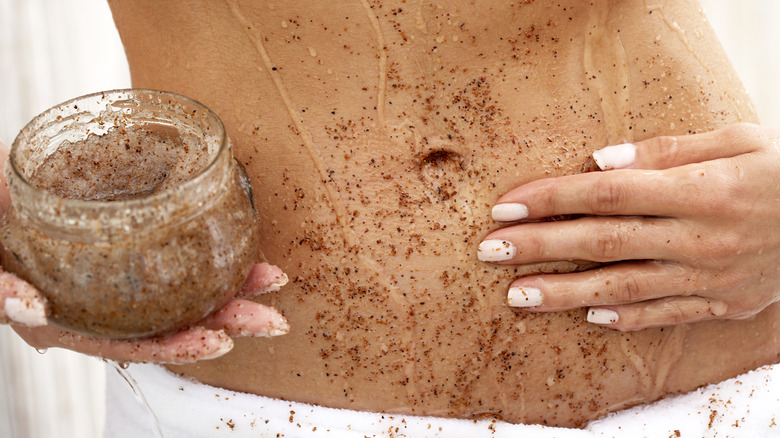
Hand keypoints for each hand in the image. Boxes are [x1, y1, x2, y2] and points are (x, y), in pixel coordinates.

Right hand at [7, 263, 288, 363]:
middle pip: (168, 322)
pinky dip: (203, 257)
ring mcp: (112, 279)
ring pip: (177, 291)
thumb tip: (35, 310)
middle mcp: (97, 307)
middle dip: (226, 320)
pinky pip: (167, 258)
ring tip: (270, 279)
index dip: (176, 348)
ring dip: (227, 287)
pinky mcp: (121, 247)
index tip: (220, 341)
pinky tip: (234, 249)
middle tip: (273, 317)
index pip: (131, 344)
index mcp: (66, 322)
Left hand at [479, 123, 779, 330]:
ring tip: (516, 296)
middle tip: (489, 250)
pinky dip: (624, 319)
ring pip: (623, 288)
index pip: (607, 194)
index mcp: (700, 190)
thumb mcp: (738, 140)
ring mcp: (710, 278)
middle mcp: (700, 238)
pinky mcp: (722, 305)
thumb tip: (599, 164)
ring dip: (564, 293)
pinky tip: (586, 317)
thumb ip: (666, 151)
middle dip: (540, 247)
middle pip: (603, 243)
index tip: (506, 205)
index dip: (551, 199)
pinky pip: (665, 316)